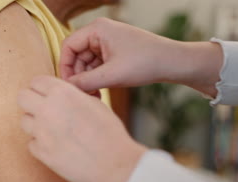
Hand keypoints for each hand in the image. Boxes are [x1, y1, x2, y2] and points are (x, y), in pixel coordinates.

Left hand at [18, 76, 146, 181]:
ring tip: (52, 129)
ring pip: (24, 121)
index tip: (47, 94)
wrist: (112, 163)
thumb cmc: (109, 132)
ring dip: (35, 123)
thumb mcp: (94, 103)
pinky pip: (32, 143)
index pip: (36, 81)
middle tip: (43, 109)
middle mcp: (47, 109)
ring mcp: (41, 132)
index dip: (42, 87)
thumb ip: (73, 96)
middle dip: (31, 101)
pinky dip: (41, 144)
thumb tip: (62, 95)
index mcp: (62, 93)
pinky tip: (56, 146)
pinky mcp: (41, 152)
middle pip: (22, 97)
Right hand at [60, 18, 222, 96]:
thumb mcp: (111, 75)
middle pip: (76, 55)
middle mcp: (100, 32)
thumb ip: (85, 82)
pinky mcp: (114, 51)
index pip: (68, 46)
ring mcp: (107, 41)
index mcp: (97, 29)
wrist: (172, 63)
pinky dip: (96, 78)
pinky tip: (100, 92)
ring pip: (86, 63)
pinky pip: (97, 65)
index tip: (68, 86)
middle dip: (78, 76)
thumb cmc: (145, 63)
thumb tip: (66, 88)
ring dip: (87, 80)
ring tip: (94, 96)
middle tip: (83, 95)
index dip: (65, 67)